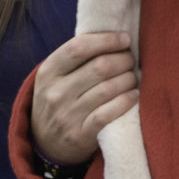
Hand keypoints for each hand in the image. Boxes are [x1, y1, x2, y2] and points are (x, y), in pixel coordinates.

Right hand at [30, 32, 138, 165]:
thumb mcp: (54, 77)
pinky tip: (133, 95)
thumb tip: (113, 36)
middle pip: (100, 67)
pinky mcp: (80, 134)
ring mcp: (67, 115)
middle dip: (123, 59)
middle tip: (131, 60)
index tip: (125, 38)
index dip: (106, 40)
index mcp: (48, 72)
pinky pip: (110, 113)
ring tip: (133, 76)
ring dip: (129, 79)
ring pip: (108, 89)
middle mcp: (55, 92)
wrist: (44, 142)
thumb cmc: (57, 100)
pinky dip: (126, 101)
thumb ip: (75, 58)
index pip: (78, 47)